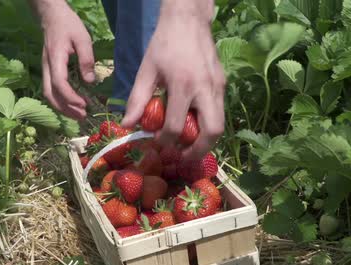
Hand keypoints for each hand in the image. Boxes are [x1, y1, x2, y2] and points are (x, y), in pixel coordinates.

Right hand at [33, 0, 94, 118]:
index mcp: (55, 59)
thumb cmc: (68, 25)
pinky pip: (51, 90)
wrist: (52, 16)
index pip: (59, 83)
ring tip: (79, 115)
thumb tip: (90, 81)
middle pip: (50, 94)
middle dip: (65, 108)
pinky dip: (61, 101)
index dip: (70, 97)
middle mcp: (47, 67)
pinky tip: (73, 105)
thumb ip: (86, 60)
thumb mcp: (83, 39)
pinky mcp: (48, 71)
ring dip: (62, 108)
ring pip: (48, 94)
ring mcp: (45, 70)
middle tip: (82, 116)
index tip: (84, 105)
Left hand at [121, 0, 225, 160]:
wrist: (188, 21)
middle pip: (211, 132)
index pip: (175, 125)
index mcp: (183, 85)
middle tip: (182, 157)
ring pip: (220, 125)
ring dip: (205, 141)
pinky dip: (207, 125)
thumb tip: (127, 125)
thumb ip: (137, 100)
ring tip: (188, 146)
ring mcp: (218, 87)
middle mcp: (205, 89)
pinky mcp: (222, 84)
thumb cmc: (164, 45)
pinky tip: (193, 126)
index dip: (165, 141)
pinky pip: (219, 113)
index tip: (156, 143)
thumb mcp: (146, 71)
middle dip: (197, 151)